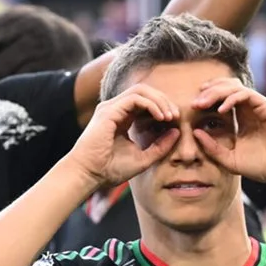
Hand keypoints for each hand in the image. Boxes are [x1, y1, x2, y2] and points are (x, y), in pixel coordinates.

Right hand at [63, 85, 179, 188]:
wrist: (88, 175)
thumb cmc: (109, 170)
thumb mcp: (143, 158)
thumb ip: (160, 146)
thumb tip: (177, 131)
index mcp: (121, 118)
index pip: (145, 102)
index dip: (162, 107)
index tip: (175, 121)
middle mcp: (115, 109)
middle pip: (145, 91)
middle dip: (164, 100)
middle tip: (176, 116)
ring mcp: (110, 108)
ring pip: (140, 90)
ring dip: (159, 100)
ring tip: (170, 115)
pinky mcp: (109, 111)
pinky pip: (135, 98)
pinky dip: (151, 104)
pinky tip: (160, 117)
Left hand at [188, 80, 265, 184]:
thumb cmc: (263, 166)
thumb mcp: (230, 159)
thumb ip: (212, 148)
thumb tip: (195, 132)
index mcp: (243, 118)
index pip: (223, 98)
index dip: (208, 98)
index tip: (193, 106)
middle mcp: (251, 108)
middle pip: (227, 88)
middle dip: (209, 92)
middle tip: (194, 103)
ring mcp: (260, 106)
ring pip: (235, 87)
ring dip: (217, 92)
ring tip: (203, 103)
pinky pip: (247, 95)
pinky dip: (232, 99)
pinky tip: (221, 109)